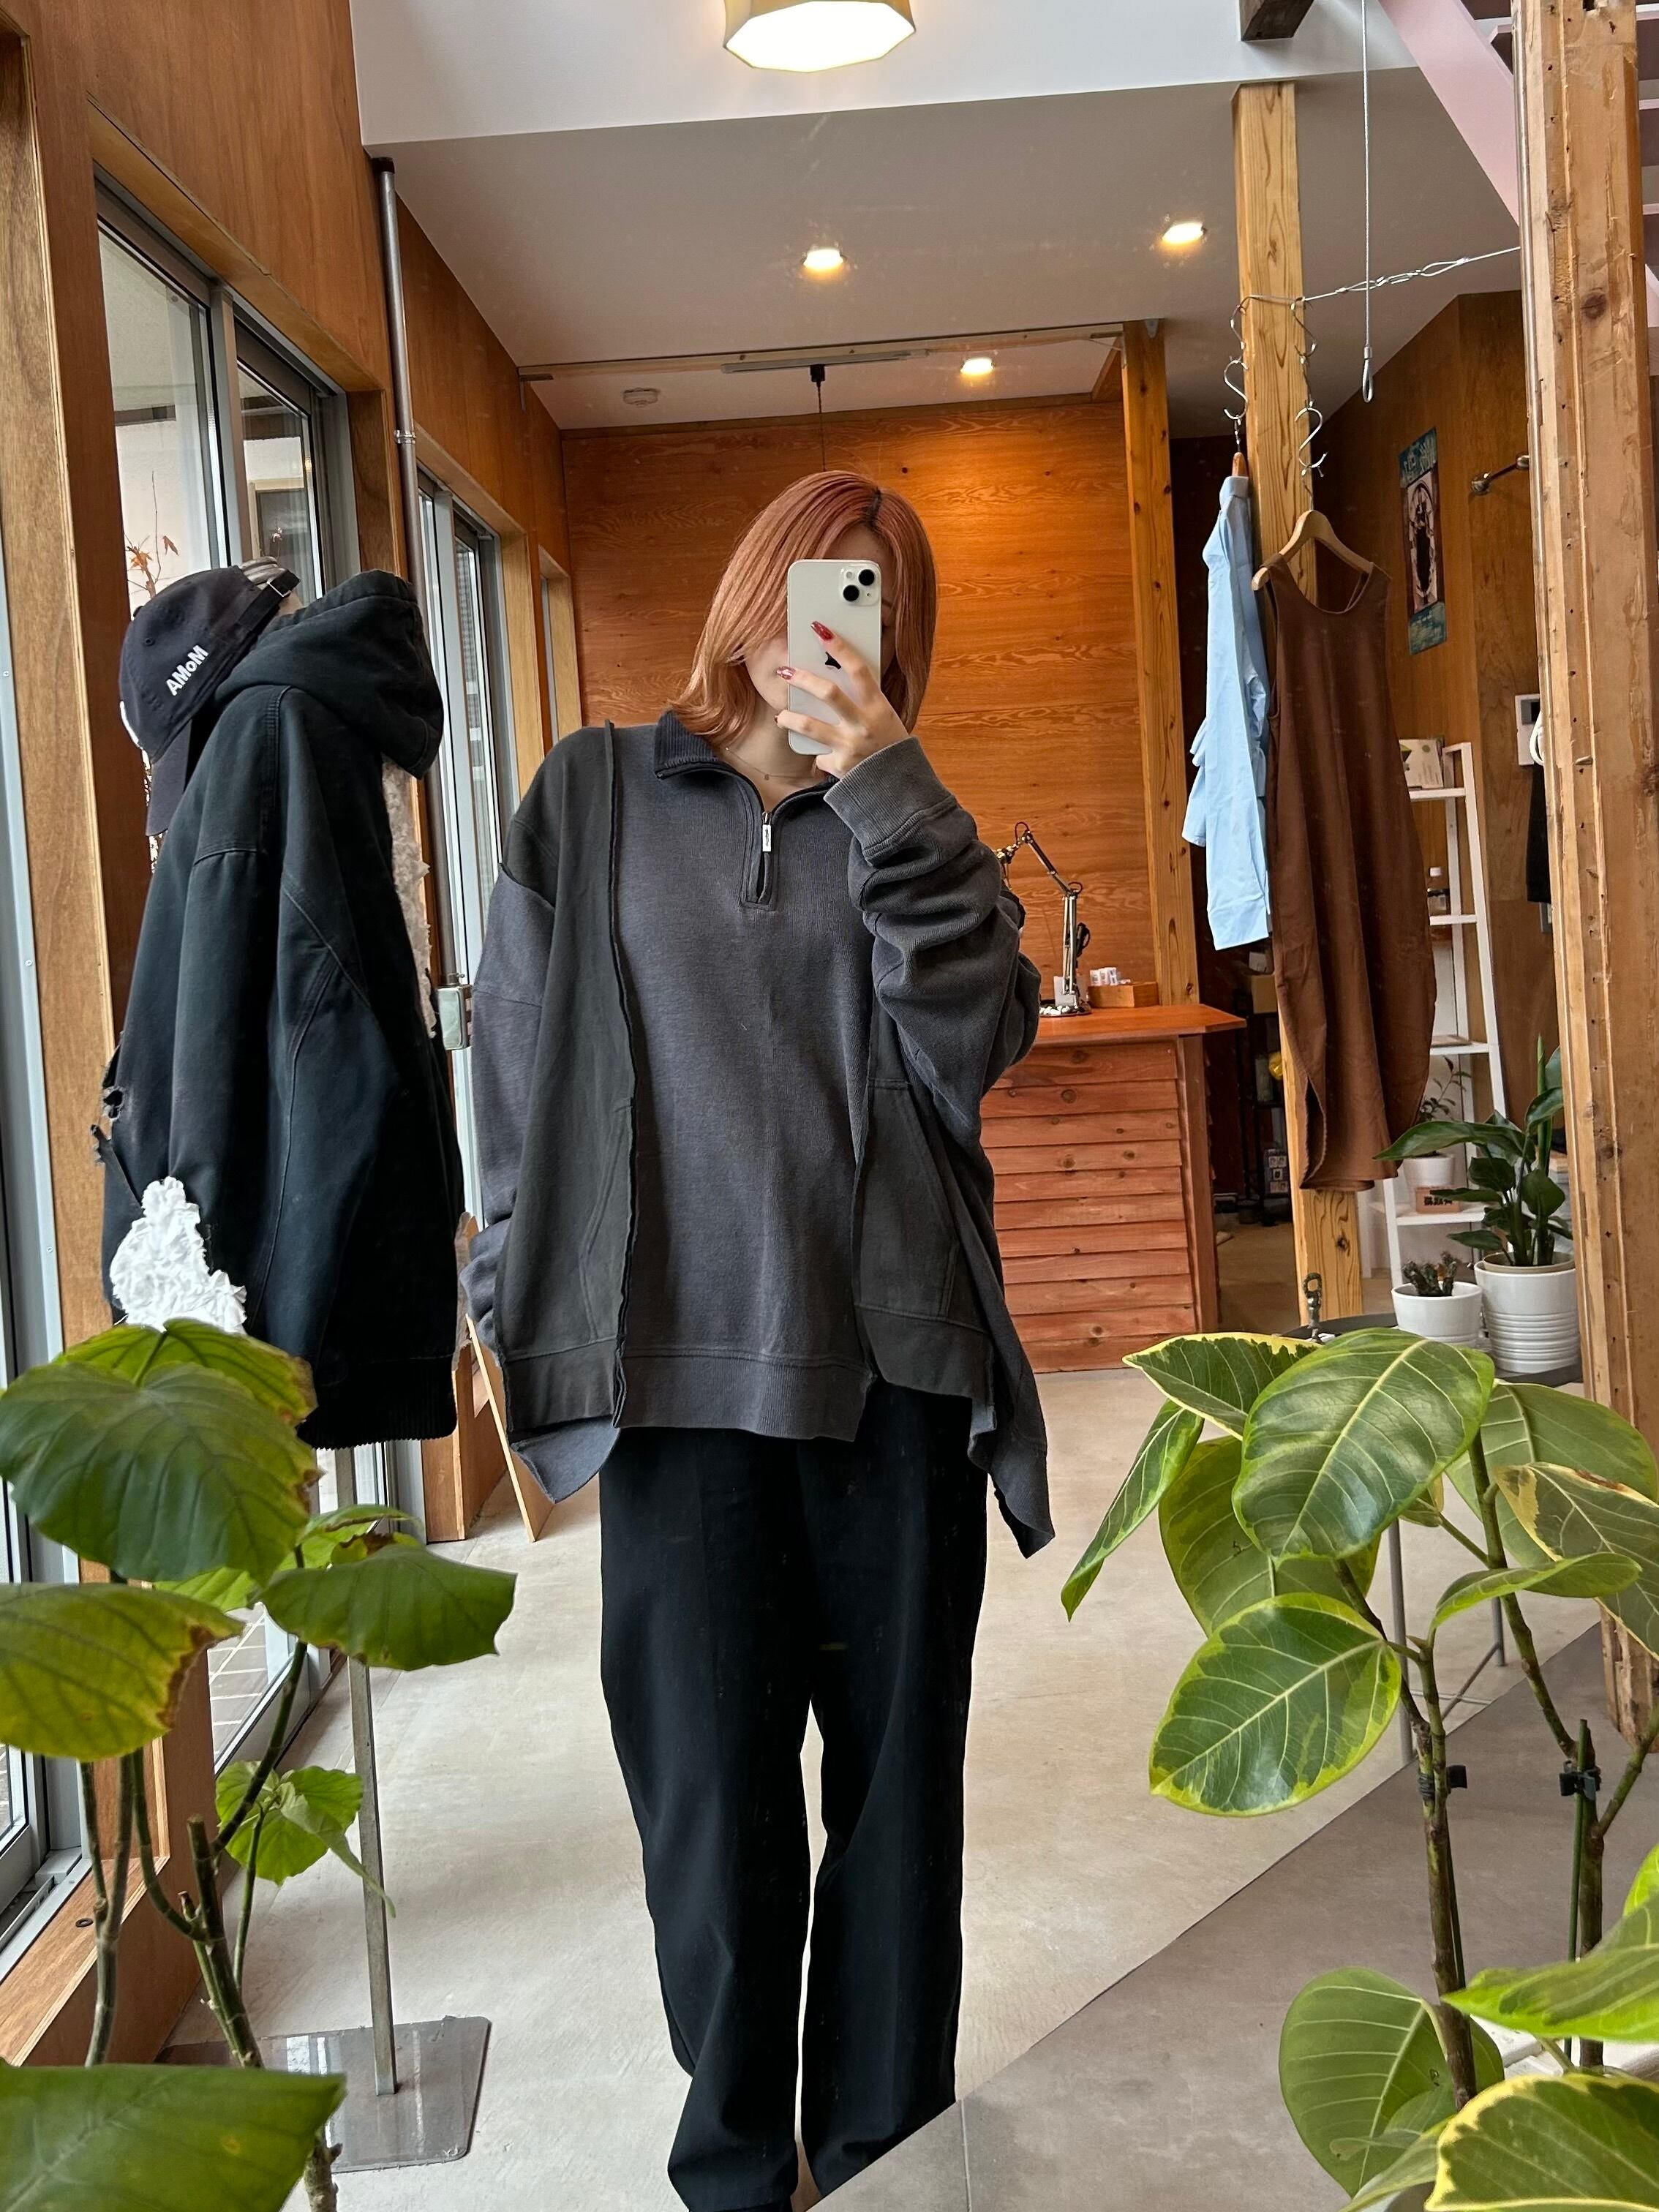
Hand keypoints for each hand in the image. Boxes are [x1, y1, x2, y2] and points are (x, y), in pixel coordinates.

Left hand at [776, 624, 909, 777]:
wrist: (898, 782)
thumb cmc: (889, 742)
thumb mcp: (883, 715)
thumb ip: (862, 700)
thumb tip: (831, 676)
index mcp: (878, 706)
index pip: (858, 669)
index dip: (839, 647)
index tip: (821, 630)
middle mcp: (863, 723)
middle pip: (828, 693)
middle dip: (802, 679)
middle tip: (785, 671)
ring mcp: (849, 745)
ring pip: (809, 726)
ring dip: (790, 718)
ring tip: (781, 715)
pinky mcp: (839, 765)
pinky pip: (819, 757)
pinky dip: (818, 755)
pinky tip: (819, 754)